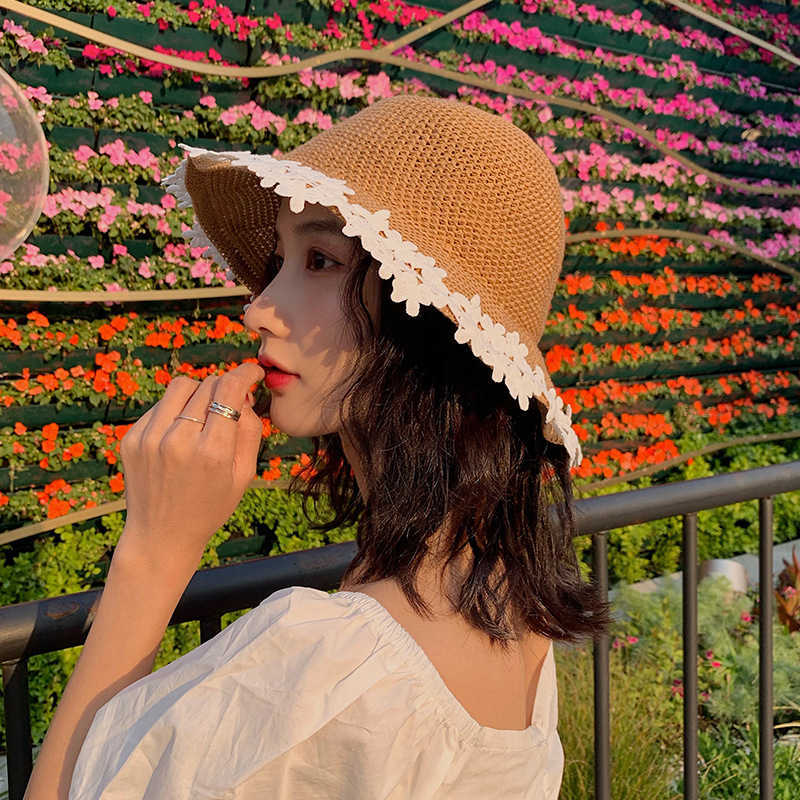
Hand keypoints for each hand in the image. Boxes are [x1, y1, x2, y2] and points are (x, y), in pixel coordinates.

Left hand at [115, 362, 265, 570]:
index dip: (245, 372)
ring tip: (203, 414)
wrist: (161, 536)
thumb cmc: (210, 506)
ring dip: (198, 392)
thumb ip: (249, 430)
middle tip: (230, 405)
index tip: (253, 371)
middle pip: (208, 385)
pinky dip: (176, 410)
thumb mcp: (244, 475)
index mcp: (212, 452)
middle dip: (225, 388)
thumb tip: (243, 394)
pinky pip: (160, 405)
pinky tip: (180, 433)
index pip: (229, 389)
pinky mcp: (131, 439)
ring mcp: (149, 439)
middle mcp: (178, 441)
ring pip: (181, 386)